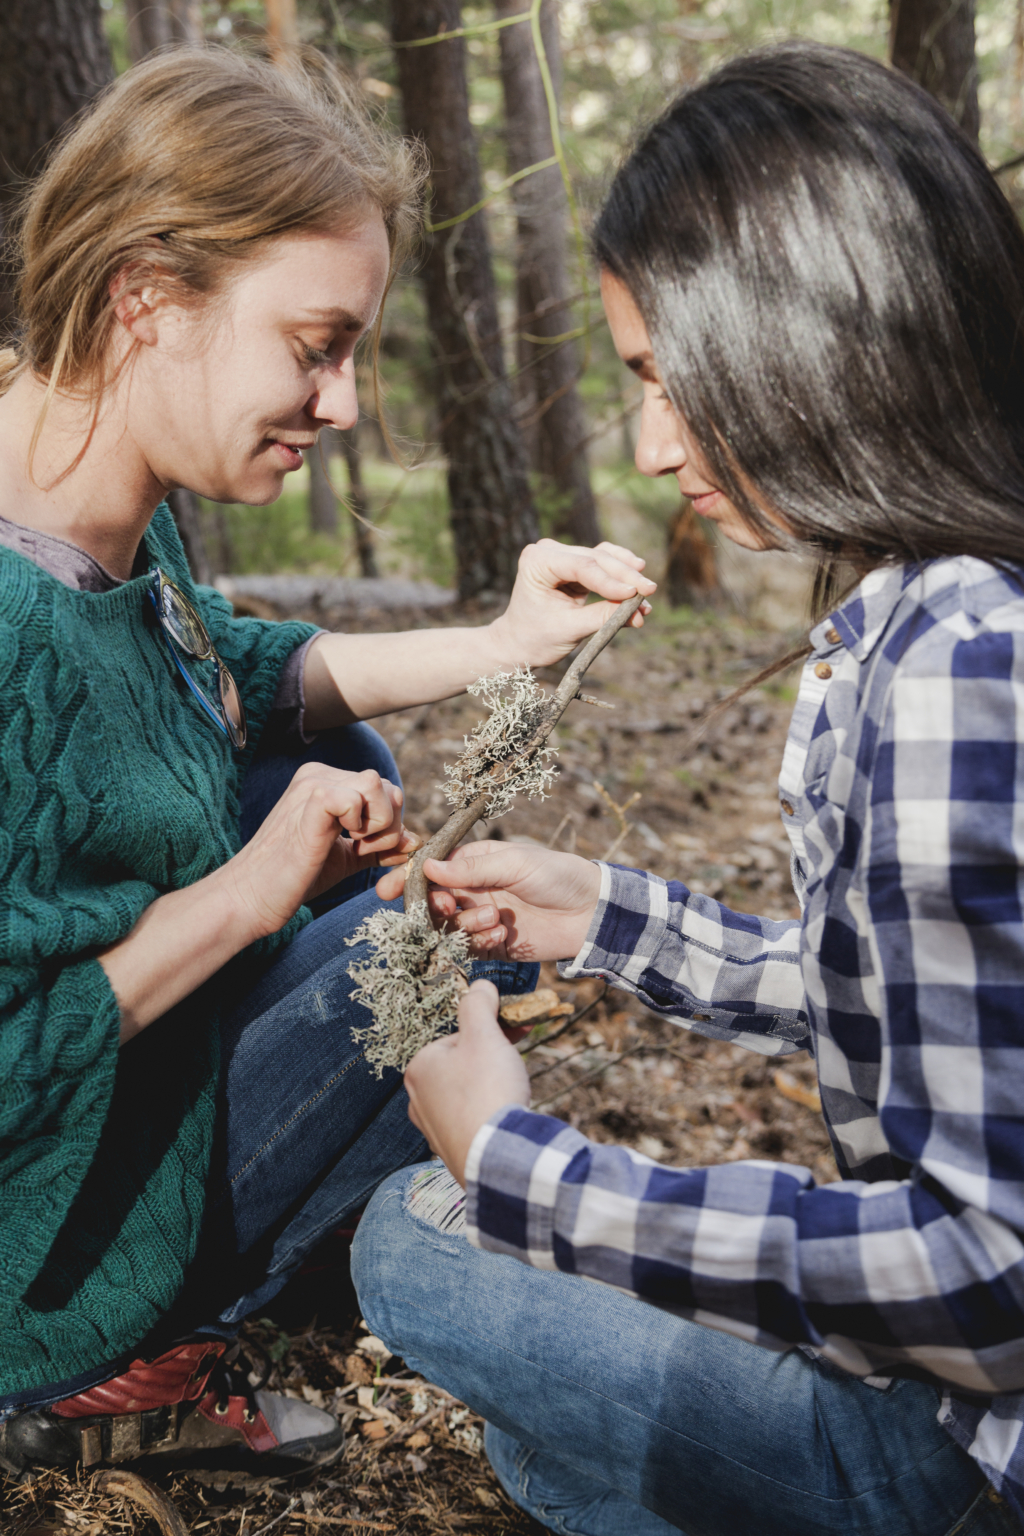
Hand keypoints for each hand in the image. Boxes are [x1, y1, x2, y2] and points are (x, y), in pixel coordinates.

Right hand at [222, 762, 419, 938]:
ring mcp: (314, 783)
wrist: (252, 897)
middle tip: (361, 849)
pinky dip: (361, 824)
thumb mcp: (346, 857)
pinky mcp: (312, 801)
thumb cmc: (294, 878)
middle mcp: (319, 774)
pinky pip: (357, 797)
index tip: (366, 849)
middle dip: (388, 825)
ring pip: (378, 785)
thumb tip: (412, 840)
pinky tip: (341, 841)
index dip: (388, 823)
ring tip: (353, 846)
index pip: (383, 789)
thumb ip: (378, 846)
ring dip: (379, 824)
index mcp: (326, 782)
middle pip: (387, 785)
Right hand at [377, 841, 601, 961]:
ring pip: (449, 928)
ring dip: (464, 925)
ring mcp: (481, 919)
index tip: (387, 891)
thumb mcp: (515, 864)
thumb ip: (471, 871)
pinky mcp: (494, 945)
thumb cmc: (557, 875)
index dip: (407, 879)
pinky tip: (503, 934)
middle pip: (433, 902)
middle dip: (435, 907)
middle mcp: (473, 891)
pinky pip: (470, 949)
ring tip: (492, 919)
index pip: (431, 870)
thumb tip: (428, 869)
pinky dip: (480, 943)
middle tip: (449, 906)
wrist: (592, 912)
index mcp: (474, 864)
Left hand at [405, 979, 529, 1183]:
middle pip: (460, 1065)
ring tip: (512, 1090)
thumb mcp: (484, 1035)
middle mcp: (417, 1099)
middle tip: (514, 1061)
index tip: (512, 1030)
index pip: (455, 1037)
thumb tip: (479, 986)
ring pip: (466, 1092)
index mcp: (419, 1067)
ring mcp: (433, 1127)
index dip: (487, 1031)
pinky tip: (505, 1115)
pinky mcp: (451, 1149)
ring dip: (490, 1085)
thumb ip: (478, 1005)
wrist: (497, 1157)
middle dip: (490, 1058)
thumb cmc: (487, 1090)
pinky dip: (489, 1112)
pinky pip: (472, 1119)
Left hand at [489, 539, 655, 667]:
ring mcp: (563, 555)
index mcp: (537, 561)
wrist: (519, 643)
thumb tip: (638, 610)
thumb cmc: (535, 637)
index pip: (582, 566)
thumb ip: (602, 616)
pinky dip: (622, 575)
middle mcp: (550, 551)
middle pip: (597, 559)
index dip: (611, 581)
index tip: (634, 594)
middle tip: (650, 592)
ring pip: (605, 559)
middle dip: (626, 577)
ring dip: (628, 576)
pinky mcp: (576, 565)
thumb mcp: (569, 629)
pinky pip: (605, 564)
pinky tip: (638, 584)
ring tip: (648, 594)